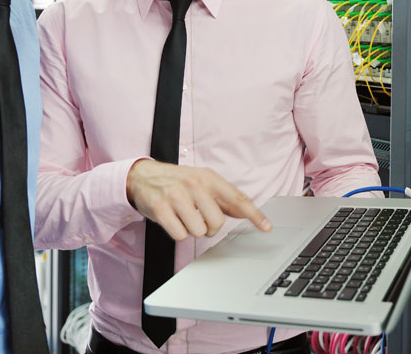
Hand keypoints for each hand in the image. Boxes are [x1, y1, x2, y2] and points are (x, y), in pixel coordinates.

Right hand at [126, 160, 271, 240]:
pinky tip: (172, 219)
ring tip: (183, 216)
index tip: (267, 227)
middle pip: (217, 222)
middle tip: (199, 219)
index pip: (237, 198)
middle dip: (210, 227)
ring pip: (198, 231)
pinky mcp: (160, 208)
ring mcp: (176, 195)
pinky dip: (177, 232)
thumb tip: (246, 212)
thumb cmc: (177, 181)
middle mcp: (194, 184)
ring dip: (191, 229)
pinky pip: (179, 235)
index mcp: (209, 177)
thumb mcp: (202, 182)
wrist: (144, 176)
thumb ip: (223, 198)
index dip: (254, 214)